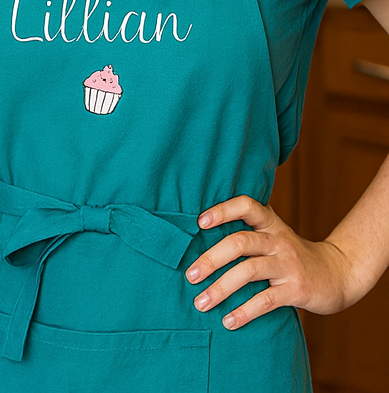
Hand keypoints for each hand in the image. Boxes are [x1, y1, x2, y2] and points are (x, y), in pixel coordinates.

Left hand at [184, 195, 353, 329]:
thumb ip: (248, 231)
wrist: (338, 273)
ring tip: (200, 303)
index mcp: (270, 223)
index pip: (246, 206)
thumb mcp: (274, 234)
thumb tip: (200, 236)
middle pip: (239, 243)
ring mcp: (288, 265)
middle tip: (189, 276)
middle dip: (210, 259)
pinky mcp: (297, 290)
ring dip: (221, 289)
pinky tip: (228, 321)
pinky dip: (245, 311)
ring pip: (248, 272)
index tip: (199, 222)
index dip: (222, 211)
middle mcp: (278, 240)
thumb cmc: (292, 253)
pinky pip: (266, 300)